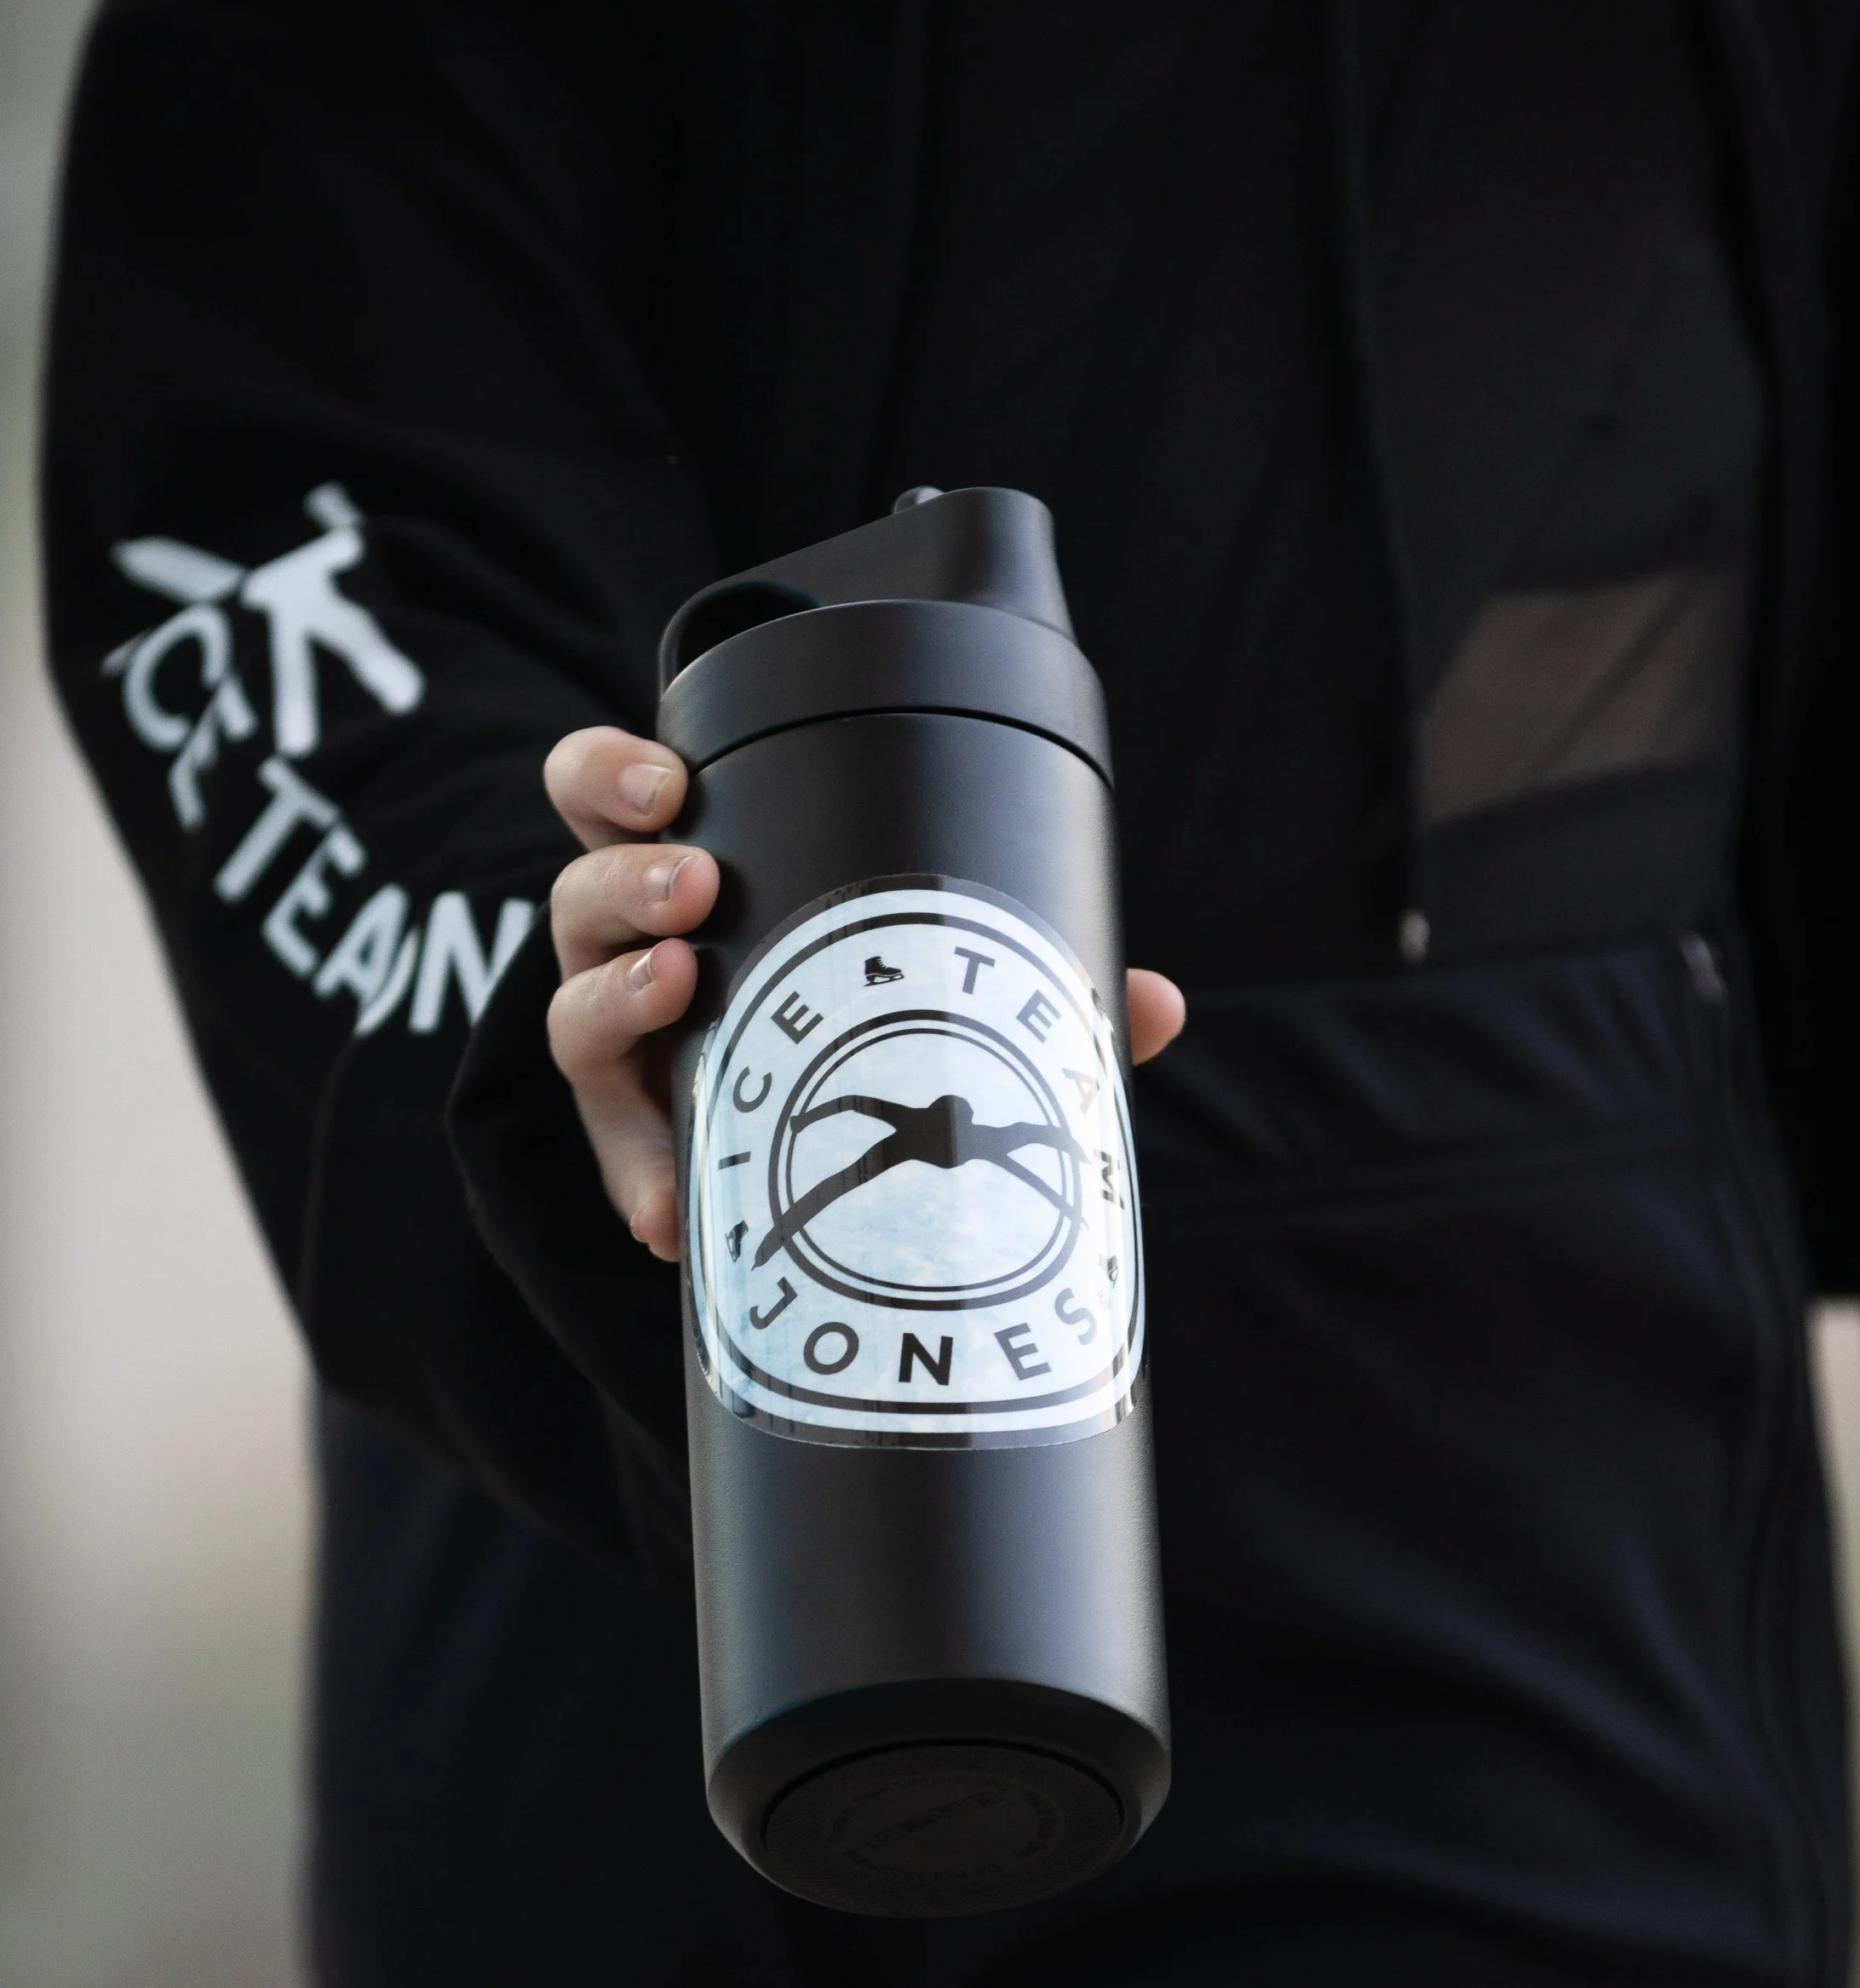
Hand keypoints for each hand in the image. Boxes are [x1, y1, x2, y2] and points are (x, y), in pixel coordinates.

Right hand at [544, 729, 1186, 1263]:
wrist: (813, 1147)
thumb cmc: (859, 1008)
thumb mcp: (923, 974)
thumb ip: (1028, 980)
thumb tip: (1158, 1004)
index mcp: (684, 870)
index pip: (605, 793)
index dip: (614, 773)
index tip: (671, 781)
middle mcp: (630, 948)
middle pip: (582, 892)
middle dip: (626, 877)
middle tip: (695, 882)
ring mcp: (620, 1046)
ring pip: (573, 1005)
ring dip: (619, 993)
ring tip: (677, 989)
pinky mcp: (631, 1133)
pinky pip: (617, 1151)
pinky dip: (643, 1175)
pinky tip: (671, 1213)